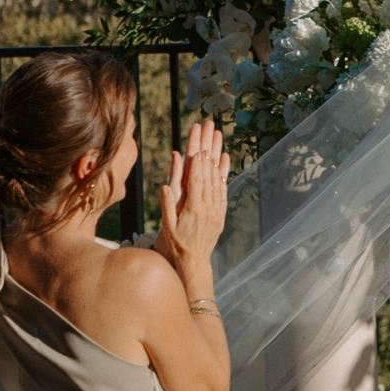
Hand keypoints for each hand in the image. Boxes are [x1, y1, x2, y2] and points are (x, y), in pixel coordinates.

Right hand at [156, 119, 230, 273]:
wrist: (195, 261)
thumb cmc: (177, 244)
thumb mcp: (167, 226)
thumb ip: (167, 205)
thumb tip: (164, 185)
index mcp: (194, 208)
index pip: (196, 179)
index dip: (198, 161)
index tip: (198, 144)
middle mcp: (208, 205)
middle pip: (209, 172)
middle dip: (209, 148)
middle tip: (210, 129)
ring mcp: (216, 208)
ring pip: (218, 177)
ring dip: (218, 155)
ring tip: (218, 136)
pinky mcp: (220, 211)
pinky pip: (223, 188)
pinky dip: (224, 172)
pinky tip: (224, 159)